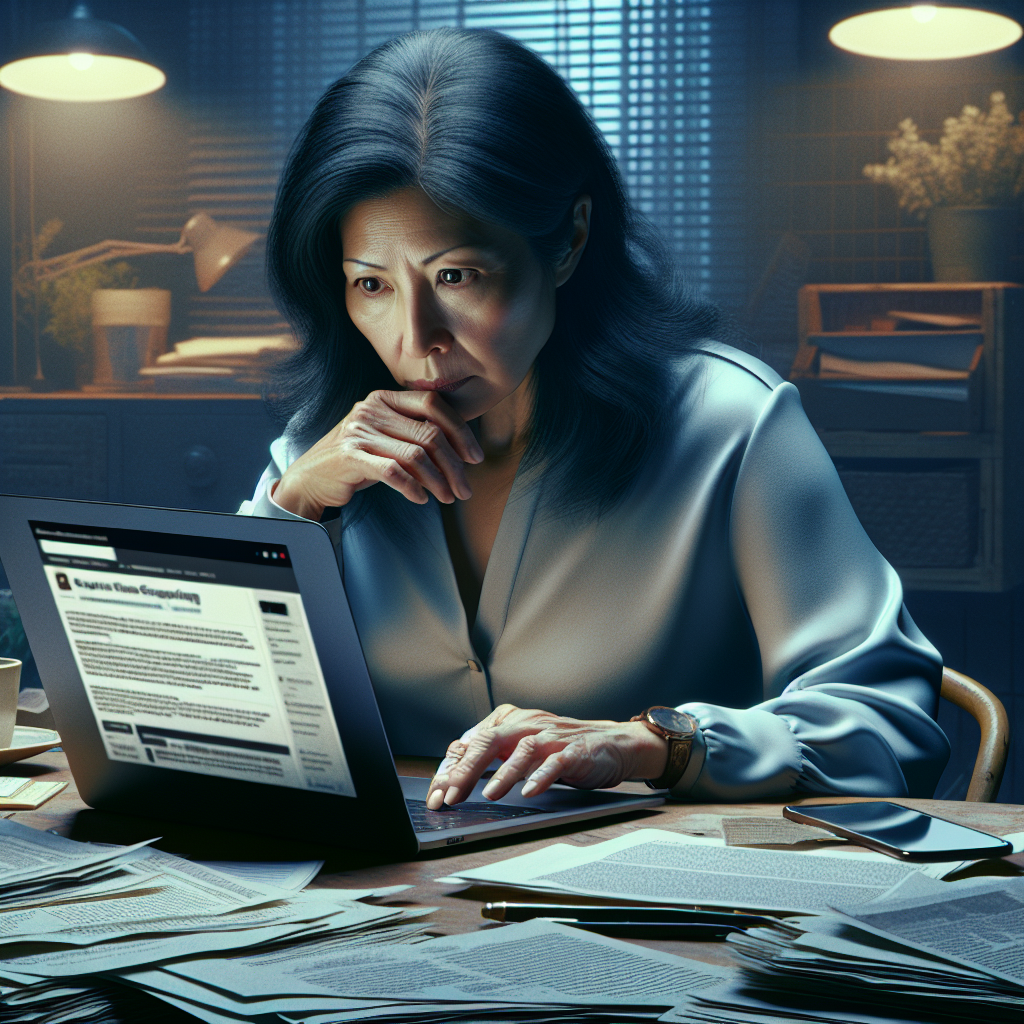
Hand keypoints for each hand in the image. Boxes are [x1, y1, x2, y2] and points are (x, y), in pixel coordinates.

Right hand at [273, 390, 484, 519]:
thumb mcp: (387, 436)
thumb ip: (416, 433)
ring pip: (416, 455)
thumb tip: (462, 449)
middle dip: (454, 466)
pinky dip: (412, 488)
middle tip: (464, 489)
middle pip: (429, 433)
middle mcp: (372, 409)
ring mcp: (360, 431)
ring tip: (448, 497)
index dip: (460, 431)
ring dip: (438, 481)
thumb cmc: (358, 458)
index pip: (433, 404)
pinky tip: (421, 498)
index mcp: (385, 398)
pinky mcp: (350, 456)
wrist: (312, 477)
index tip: (475, 456)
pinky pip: (393, 472)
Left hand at [425, 704, 668, 808]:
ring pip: (523, 750)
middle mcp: (527, 724)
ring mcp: (552, 737)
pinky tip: (531, 791)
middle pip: (490, 741)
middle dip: (467, 769)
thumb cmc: (561, 747)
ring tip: (490, 794)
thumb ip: (492, 753)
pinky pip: (556, 762)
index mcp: (510, 721)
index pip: (472, 742)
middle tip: (450, 795)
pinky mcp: (575, 751)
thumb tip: (452, 769)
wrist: (612, 743)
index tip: (437, 793)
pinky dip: (543, 776)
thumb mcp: (521, 745)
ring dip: (505, 773)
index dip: (451, 768)